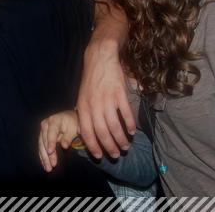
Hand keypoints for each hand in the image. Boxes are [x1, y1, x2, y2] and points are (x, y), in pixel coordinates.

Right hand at [38, 110, 78, 171]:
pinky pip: (41, 147)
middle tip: (51, 166)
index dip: (50, 143)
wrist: (70, 118)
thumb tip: (64, 146)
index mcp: (54, 121)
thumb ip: (68, 137)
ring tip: (48, 168)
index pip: (51, 133)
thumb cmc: (73, 123)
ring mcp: (42, 130)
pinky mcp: (42, 136)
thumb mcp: (74, 129)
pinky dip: (43, 156)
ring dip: (44, 158)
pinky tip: (45, 164)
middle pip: (44, 141)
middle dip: (47, 154)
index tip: (50, 152)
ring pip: (41, 145)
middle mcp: (45, 124)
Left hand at [78, 2, 134, 158]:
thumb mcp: (82, 97)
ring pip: (114, 126)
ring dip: (121, 139)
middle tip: (116, 155)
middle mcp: (93, 105)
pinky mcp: (119, 93)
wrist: (100, 58)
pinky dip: (129, 124)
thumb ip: (85, 114)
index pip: (86, 132)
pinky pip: (125, 113)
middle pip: (102, 132)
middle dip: (109, 147)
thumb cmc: (91, 80)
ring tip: (125, 146)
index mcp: (82, 107)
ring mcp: (107, 99)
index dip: (93, 146)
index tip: (99, 156)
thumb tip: (87, 133)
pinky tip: (132, 130)